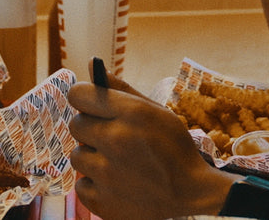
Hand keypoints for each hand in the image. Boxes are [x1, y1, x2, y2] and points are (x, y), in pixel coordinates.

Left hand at [67, 78, 232, 219]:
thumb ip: (121, 90)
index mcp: (131, 113)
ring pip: (77, 156)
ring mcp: (106, 173)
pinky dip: (95, 185)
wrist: (192, 195)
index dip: (84, 99)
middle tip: (112, 139)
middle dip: (91, 129)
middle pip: (76, 125)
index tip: (92, 106)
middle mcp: (115, 140)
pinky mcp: (101, 200)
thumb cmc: (174, 149)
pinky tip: (116, 184)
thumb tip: (93, 66)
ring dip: (93, 159)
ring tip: (118, 164)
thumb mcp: (157, 112)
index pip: (78, 94)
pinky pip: (81, 185)